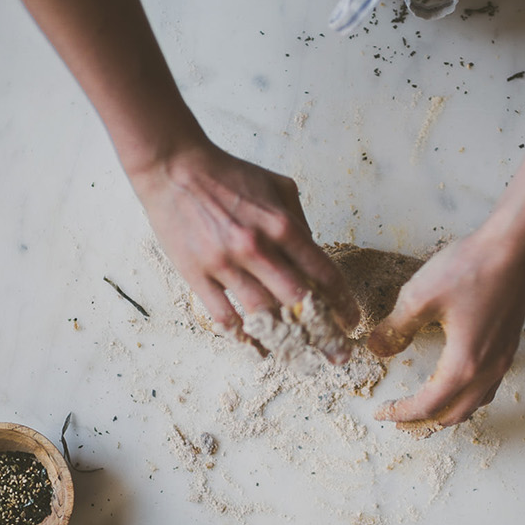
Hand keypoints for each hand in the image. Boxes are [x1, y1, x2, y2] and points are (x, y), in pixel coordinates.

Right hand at [129, 142, 358, 350]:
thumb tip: (314, 255)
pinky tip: (256, 347)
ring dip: (284, 341)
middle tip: (336, 353)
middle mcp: (256, 248)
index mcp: (282, 225)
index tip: (350, 321)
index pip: (323, 273)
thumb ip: (300, 223)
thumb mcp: (278, 187)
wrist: (174, 168)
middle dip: (323, 332)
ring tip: (300, 357)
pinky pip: (224, 316)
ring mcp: (225, 263)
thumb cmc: (229, 175)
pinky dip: (242, 337)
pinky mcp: (196, 274)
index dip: (342, 303)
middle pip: (298, 302)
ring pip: (262, 315)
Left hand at [367, 227, 524, 426]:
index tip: (381, 412)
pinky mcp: (510, 344)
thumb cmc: (471, 269)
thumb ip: (396, 329)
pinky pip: (490, 386)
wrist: (514, 247)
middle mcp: (488, 370)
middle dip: (424, 422)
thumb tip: (377, 349)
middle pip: (455, 414)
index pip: (428, 405)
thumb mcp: (419, 297)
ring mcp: (503, 358)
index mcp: (463, 365)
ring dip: (450, 412)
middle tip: (400, 419)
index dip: (401, 413)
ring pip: (477, 403)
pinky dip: (470, 396)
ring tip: (429, 408)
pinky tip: (459, 381)